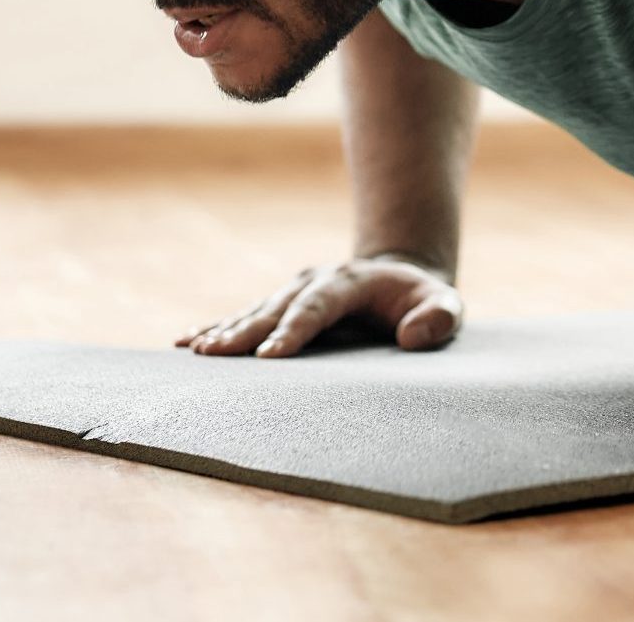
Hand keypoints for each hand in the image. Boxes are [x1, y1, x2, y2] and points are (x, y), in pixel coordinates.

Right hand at [174, 252, 462, 357]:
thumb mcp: (447, 304)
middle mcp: (315, 281)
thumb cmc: (424, 300)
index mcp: (350, 280)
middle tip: (216, 354)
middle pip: (276, 307)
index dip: (294, 330)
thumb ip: (441, 317)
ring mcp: (295, 291)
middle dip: (246, 332)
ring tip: (195, 351)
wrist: (400, 277)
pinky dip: (217, 328)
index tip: (271, 357)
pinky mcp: (282, 305)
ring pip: (255, 311)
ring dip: (226, 331)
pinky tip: (187, 343)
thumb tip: (413, 337)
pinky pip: (246, 317)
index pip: (318, 306)